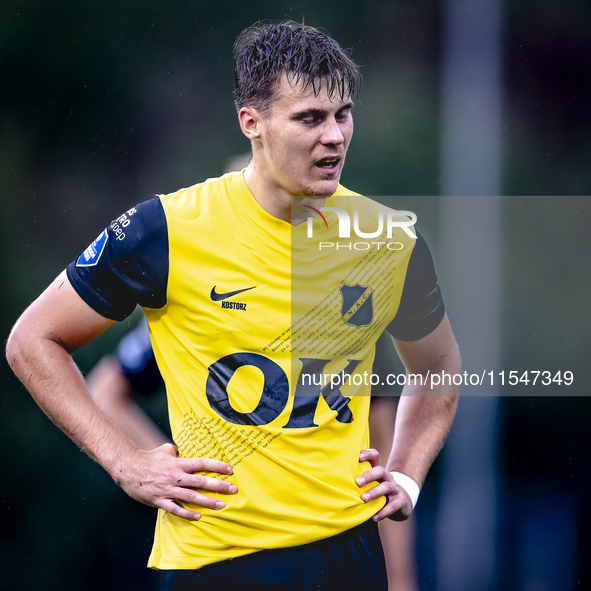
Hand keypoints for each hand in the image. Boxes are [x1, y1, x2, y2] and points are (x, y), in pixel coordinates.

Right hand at [113, 443, 237, 520]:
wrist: (128, 469)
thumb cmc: (149, 458)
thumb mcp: (166, 450)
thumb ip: (178, 450)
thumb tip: (186, 449)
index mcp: (178, 463)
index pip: (202, 463)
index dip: (216, 466)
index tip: (230, 469)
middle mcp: (175, 476)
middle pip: (201, 481)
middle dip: (218, 486)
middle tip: (233, 489)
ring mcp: (168, 489)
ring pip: (191, 497)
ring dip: (207, 501)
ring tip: (221, 505)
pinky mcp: (159, 500)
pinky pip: (175, 509)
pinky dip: (187, 513)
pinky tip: (198, 517)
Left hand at [357, 448, 412, 521]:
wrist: (402, 502)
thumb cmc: (379, 491)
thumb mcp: (372, 482)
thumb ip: (359, 479)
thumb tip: (335, 478)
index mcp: (378, 470)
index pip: (375, 456)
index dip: (367, 454)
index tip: (357, 456)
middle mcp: (387, 477)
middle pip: (380, 470)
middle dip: (369, 475)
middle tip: (357, 482)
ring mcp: (395, 489)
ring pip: (387, 487)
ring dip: (374, 492)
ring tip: (364, 499)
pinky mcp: (400, 501)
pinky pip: (393, 506)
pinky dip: (383, 512)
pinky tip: (373, 517)